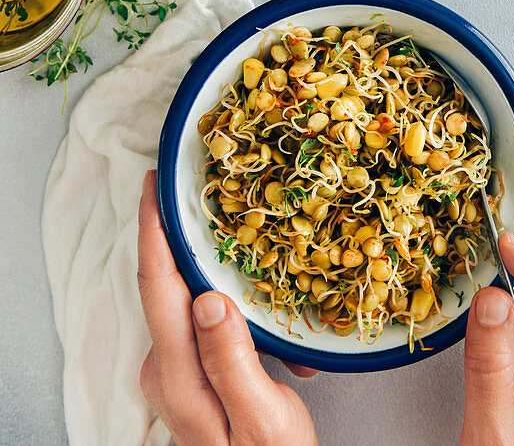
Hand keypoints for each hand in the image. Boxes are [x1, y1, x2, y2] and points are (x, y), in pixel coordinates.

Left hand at [137, 170, 318, 445]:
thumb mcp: (262, 417)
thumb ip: (233, 359)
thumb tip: (209, 297)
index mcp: (176, 373)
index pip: (157, 284)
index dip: (152, 228)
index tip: (152, 183)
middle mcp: (166, 370)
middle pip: (169, 285)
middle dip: (185, 235)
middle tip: (204, 190)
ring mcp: (176, 375)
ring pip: (193, 303)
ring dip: (224, 277)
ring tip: (259, 254)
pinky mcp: (192, 378)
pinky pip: (208, 326)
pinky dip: (239, 314)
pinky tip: (275, 331)